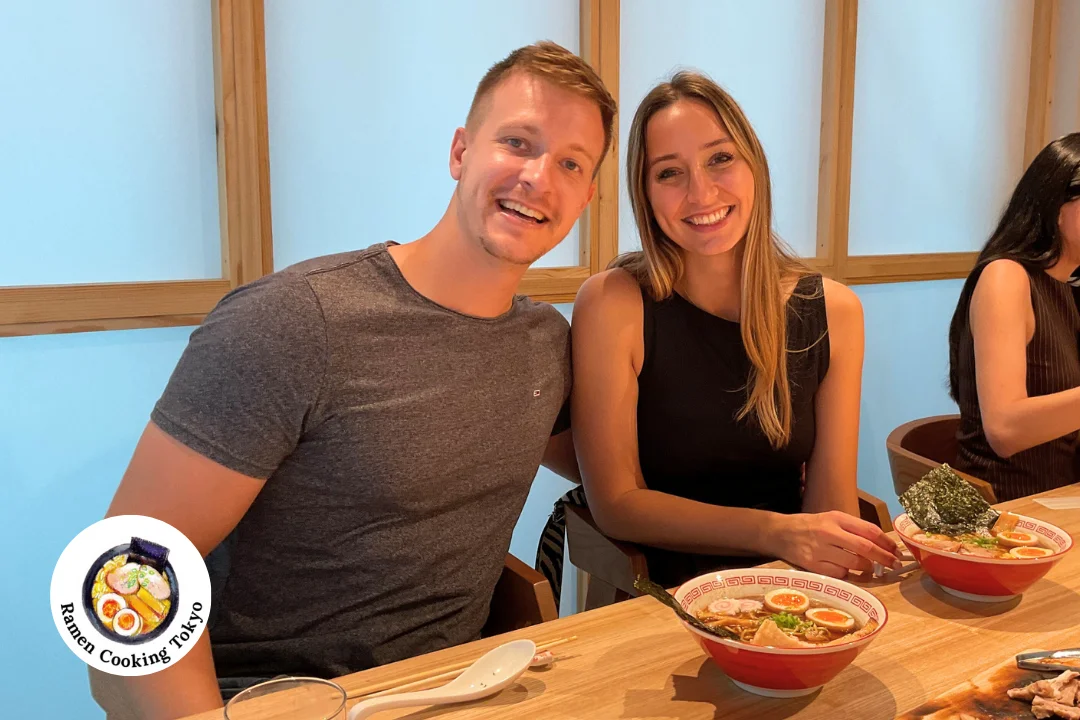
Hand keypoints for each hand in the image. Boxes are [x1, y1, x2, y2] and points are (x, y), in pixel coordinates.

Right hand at [769, 511, 902, 578]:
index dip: (886, 542)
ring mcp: (820, 549)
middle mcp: (829, 532)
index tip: (895, 551)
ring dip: (865, 568)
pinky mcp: (812, 564)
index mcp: (836, 518)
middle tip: (894, 565)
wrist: (779, 533)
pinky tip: (844, 570)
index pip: (869, 530)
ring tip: (868, 568)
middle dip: (883, 558)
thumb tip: (881, 545)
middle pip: (865, 548)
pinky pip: (839, 574)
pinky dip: (846, 574)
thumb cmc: (810, 526)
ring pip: (853, 564)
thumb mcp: (831, 519)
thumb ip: (852, 529)